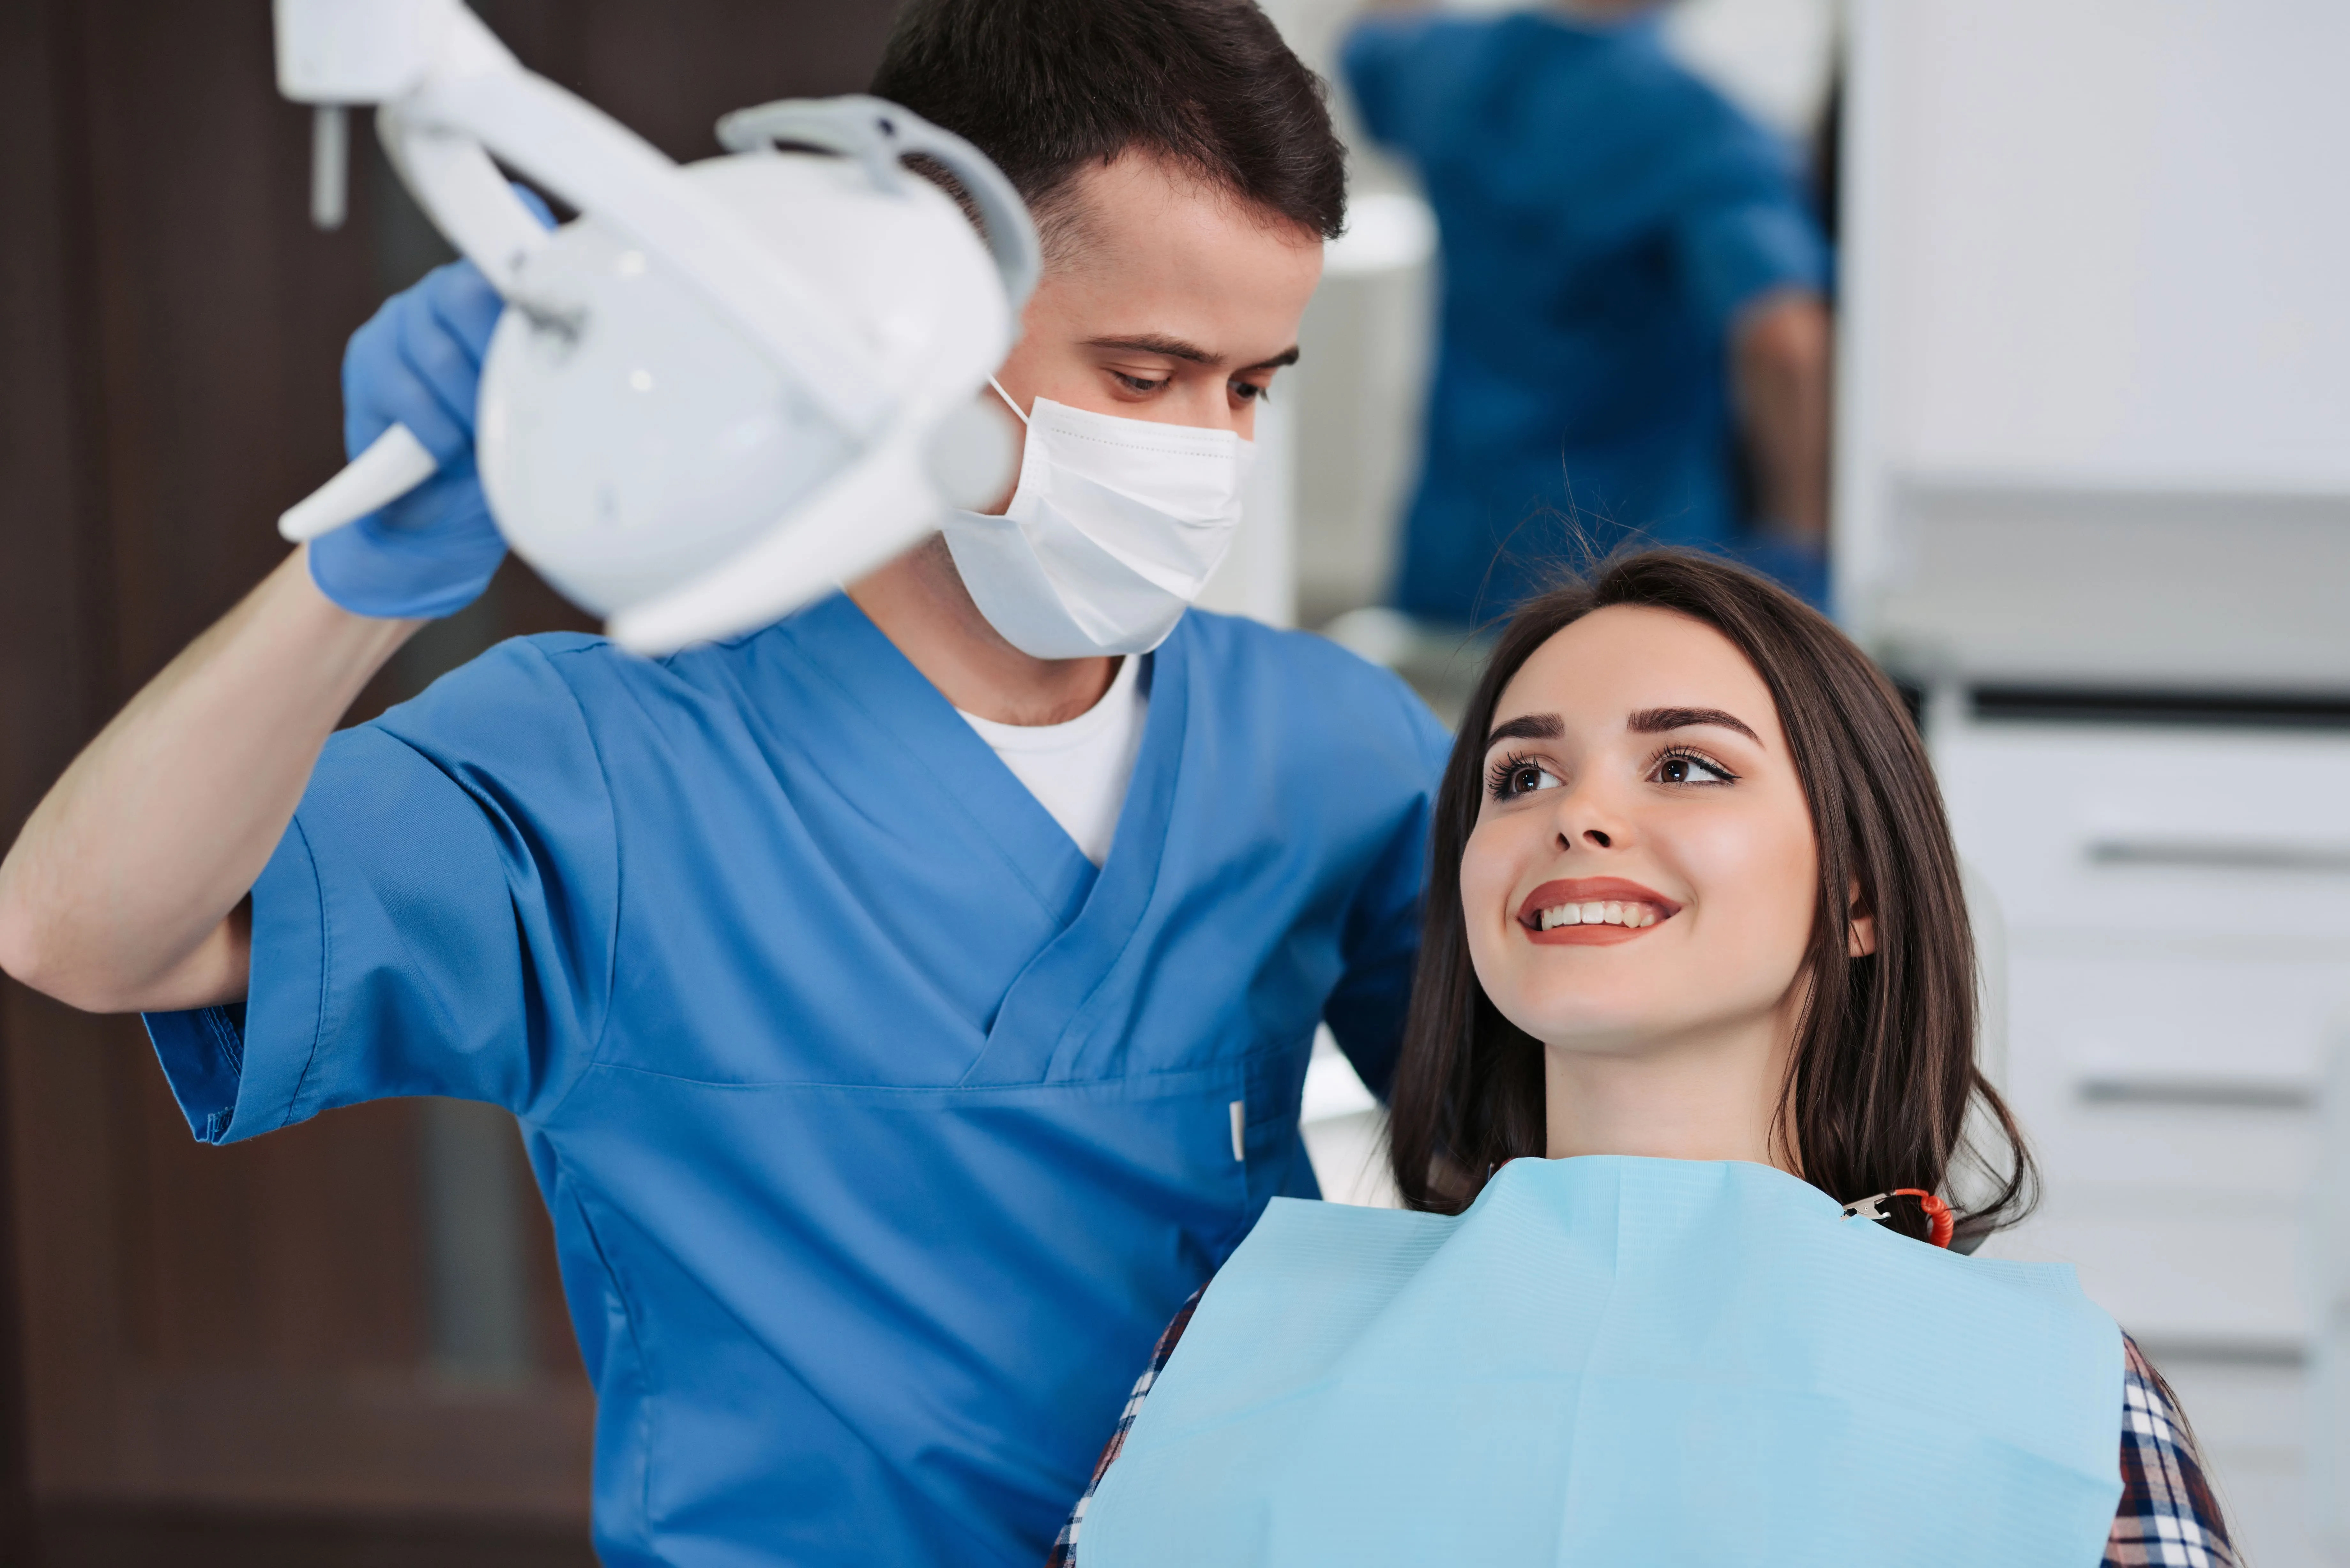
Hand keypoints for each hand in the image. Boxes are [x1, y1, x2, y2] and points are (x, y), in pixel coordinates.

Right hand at [308, 188, 554, 618]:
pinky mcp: (368, 359)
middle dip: (499, 349)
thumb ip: (562, 380)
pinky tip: (448, 450)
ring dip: (468, 406)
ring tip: (484, 440)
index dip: (529, 238)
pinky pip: (406, 391)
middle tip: (517, 398)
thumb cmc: (508, 460)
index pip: (515, 235)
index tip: (552, 258)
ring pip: (438, 348)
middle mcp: (449, 293)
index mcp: (504, 298)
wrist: (442, 522)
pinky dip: (436, 430)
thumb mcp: (550, 419)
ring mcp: (404, 322)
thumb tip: (599, 369)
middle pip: (472, 290)